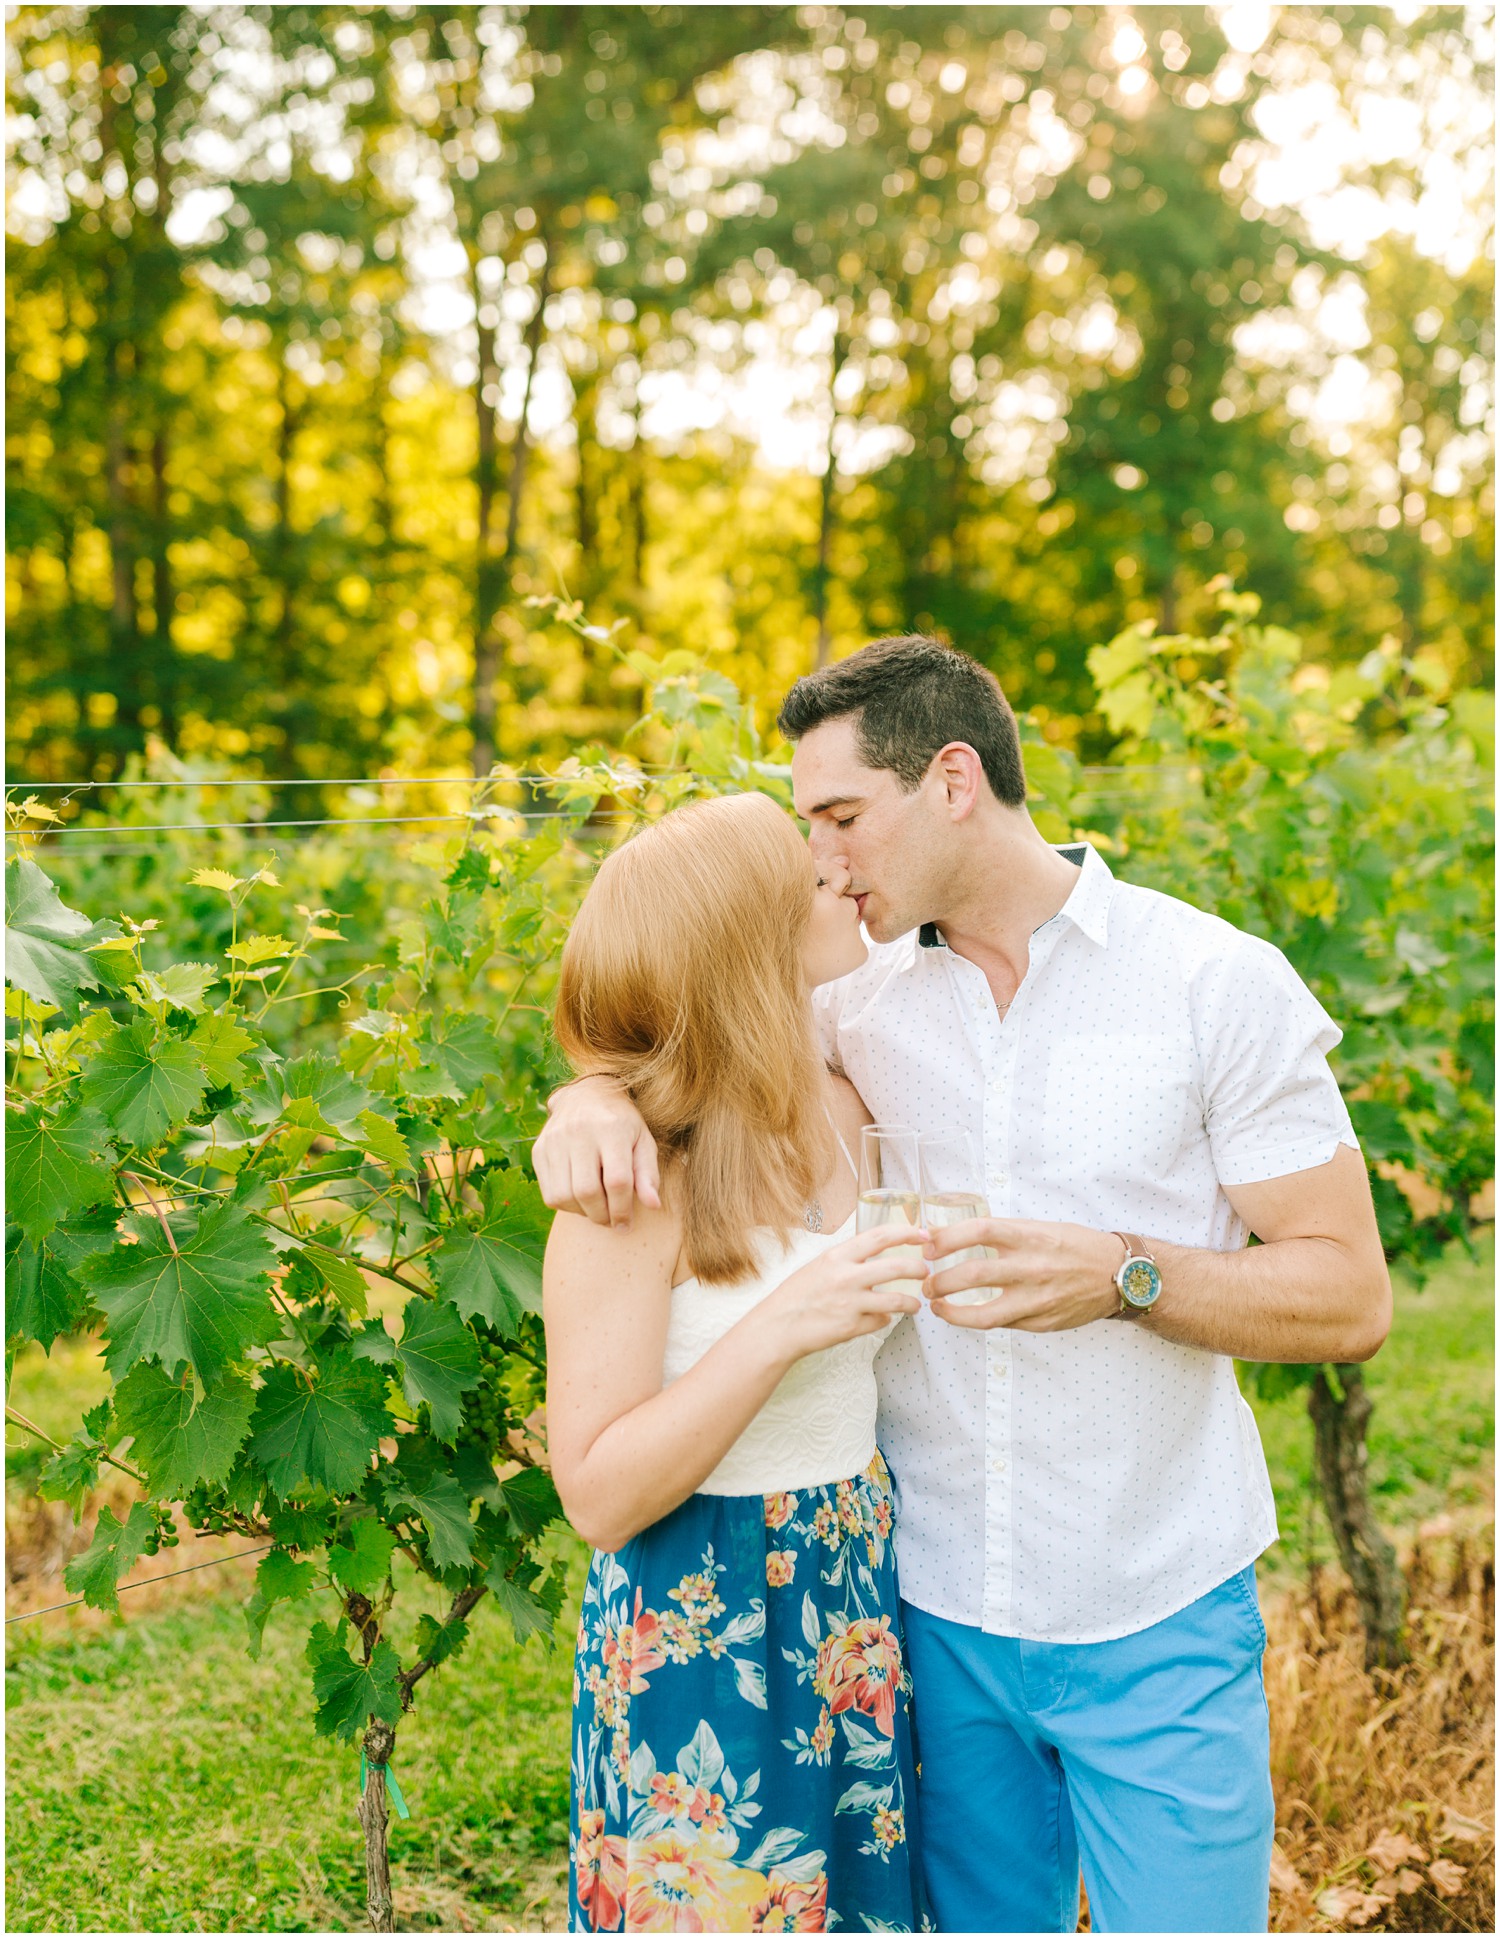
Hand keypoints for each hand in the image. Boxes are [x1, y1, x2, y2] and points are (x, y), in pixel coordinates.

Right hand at [532, 1075, 661, 1226]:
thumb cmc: (623, 1125)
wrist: (588, 1094)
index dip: (622, 1209)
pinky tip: (580, 1198)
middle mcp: (579, 1132)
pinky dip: (566, 1205)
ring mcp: (554, 1140)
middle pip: (587, 1191)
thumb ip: (648, 1174)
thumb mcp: (644, 1142)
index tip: (626, 1224)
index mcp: (612, 1128)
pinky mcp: (539, 1150)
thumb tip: (654, 1206)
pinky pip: (549, 1193)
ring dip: (582, 1213)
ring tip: (597, 1208)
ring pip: (563, 1196)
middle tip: (611, 1220)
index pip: (617, 1181)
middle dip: (601, 1215)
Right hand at [764, 1224, 929, 1359]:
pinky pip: (880, 1321)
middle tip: (925, 1271)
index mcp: (837, 1256)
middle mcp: (846, 1277)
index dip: (906, 1233)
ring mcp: (850, 1303)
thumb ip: (847, 1260)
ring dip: (912, 1302)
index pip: (880, 1236)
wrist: (777, 1327)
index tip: (923, 1234)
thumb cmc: (796, 1295)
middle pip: (897, 1267)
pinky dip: (884, 1319)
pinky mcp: (852, 1327)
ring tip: (915, 1304)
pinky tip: (882, 1318)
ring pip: (896, 1300)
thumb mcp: (819, 1266)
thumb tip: (875, 1256)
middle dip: (918, 1268)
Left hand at [922, 1217, 1122, 1331]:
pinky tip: (969, 1314)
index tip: (928, 1245)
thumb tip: (953, 1237)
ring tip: (936, 1306)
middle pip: (973, 1273)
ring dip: (951, 1311)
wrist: (1118, 1275)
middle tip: (925, 1281)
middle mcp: (1032, 1267)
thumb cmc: (1075, 1246)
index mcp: (1030, 1236)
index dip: (947, 1238)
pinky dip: (980, 1319)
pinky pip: (1003, 1324)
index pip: (978, 1231)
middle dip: (940, 1280)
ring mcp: (1037, 1299)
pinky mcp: (1041, 1322)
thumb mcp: (1041, 1228)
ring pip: (983, 1313)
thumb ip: (1003, 1234)